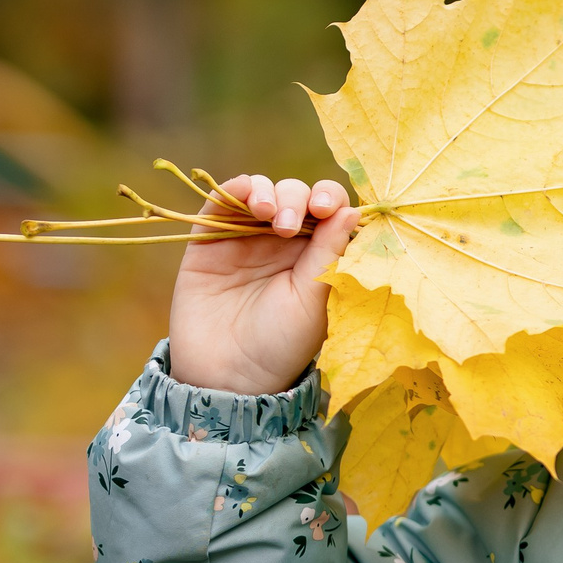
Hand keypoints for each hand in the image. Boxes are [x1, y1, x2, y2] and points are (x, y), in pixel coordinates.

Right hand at [166, 173, 359, 394]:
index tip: (327, 209)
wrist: (226, 373)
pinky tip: (245, 195)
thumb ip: (328, 254)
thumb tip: (351, 210)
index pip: (331, 211)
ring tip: (267, 213)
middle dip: (297, 199)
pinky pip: (222, 201)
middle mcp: (284, 242)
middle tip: (288, 227)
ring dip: (269, 191)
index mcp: (317, 256)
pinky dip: (236, 188)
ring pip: (263, 191)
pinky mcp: (210, 238)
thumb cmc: (280, 344)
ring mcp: (246, 237)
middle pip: (297, 195)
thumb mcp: (312, 300)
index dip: (331, 200)